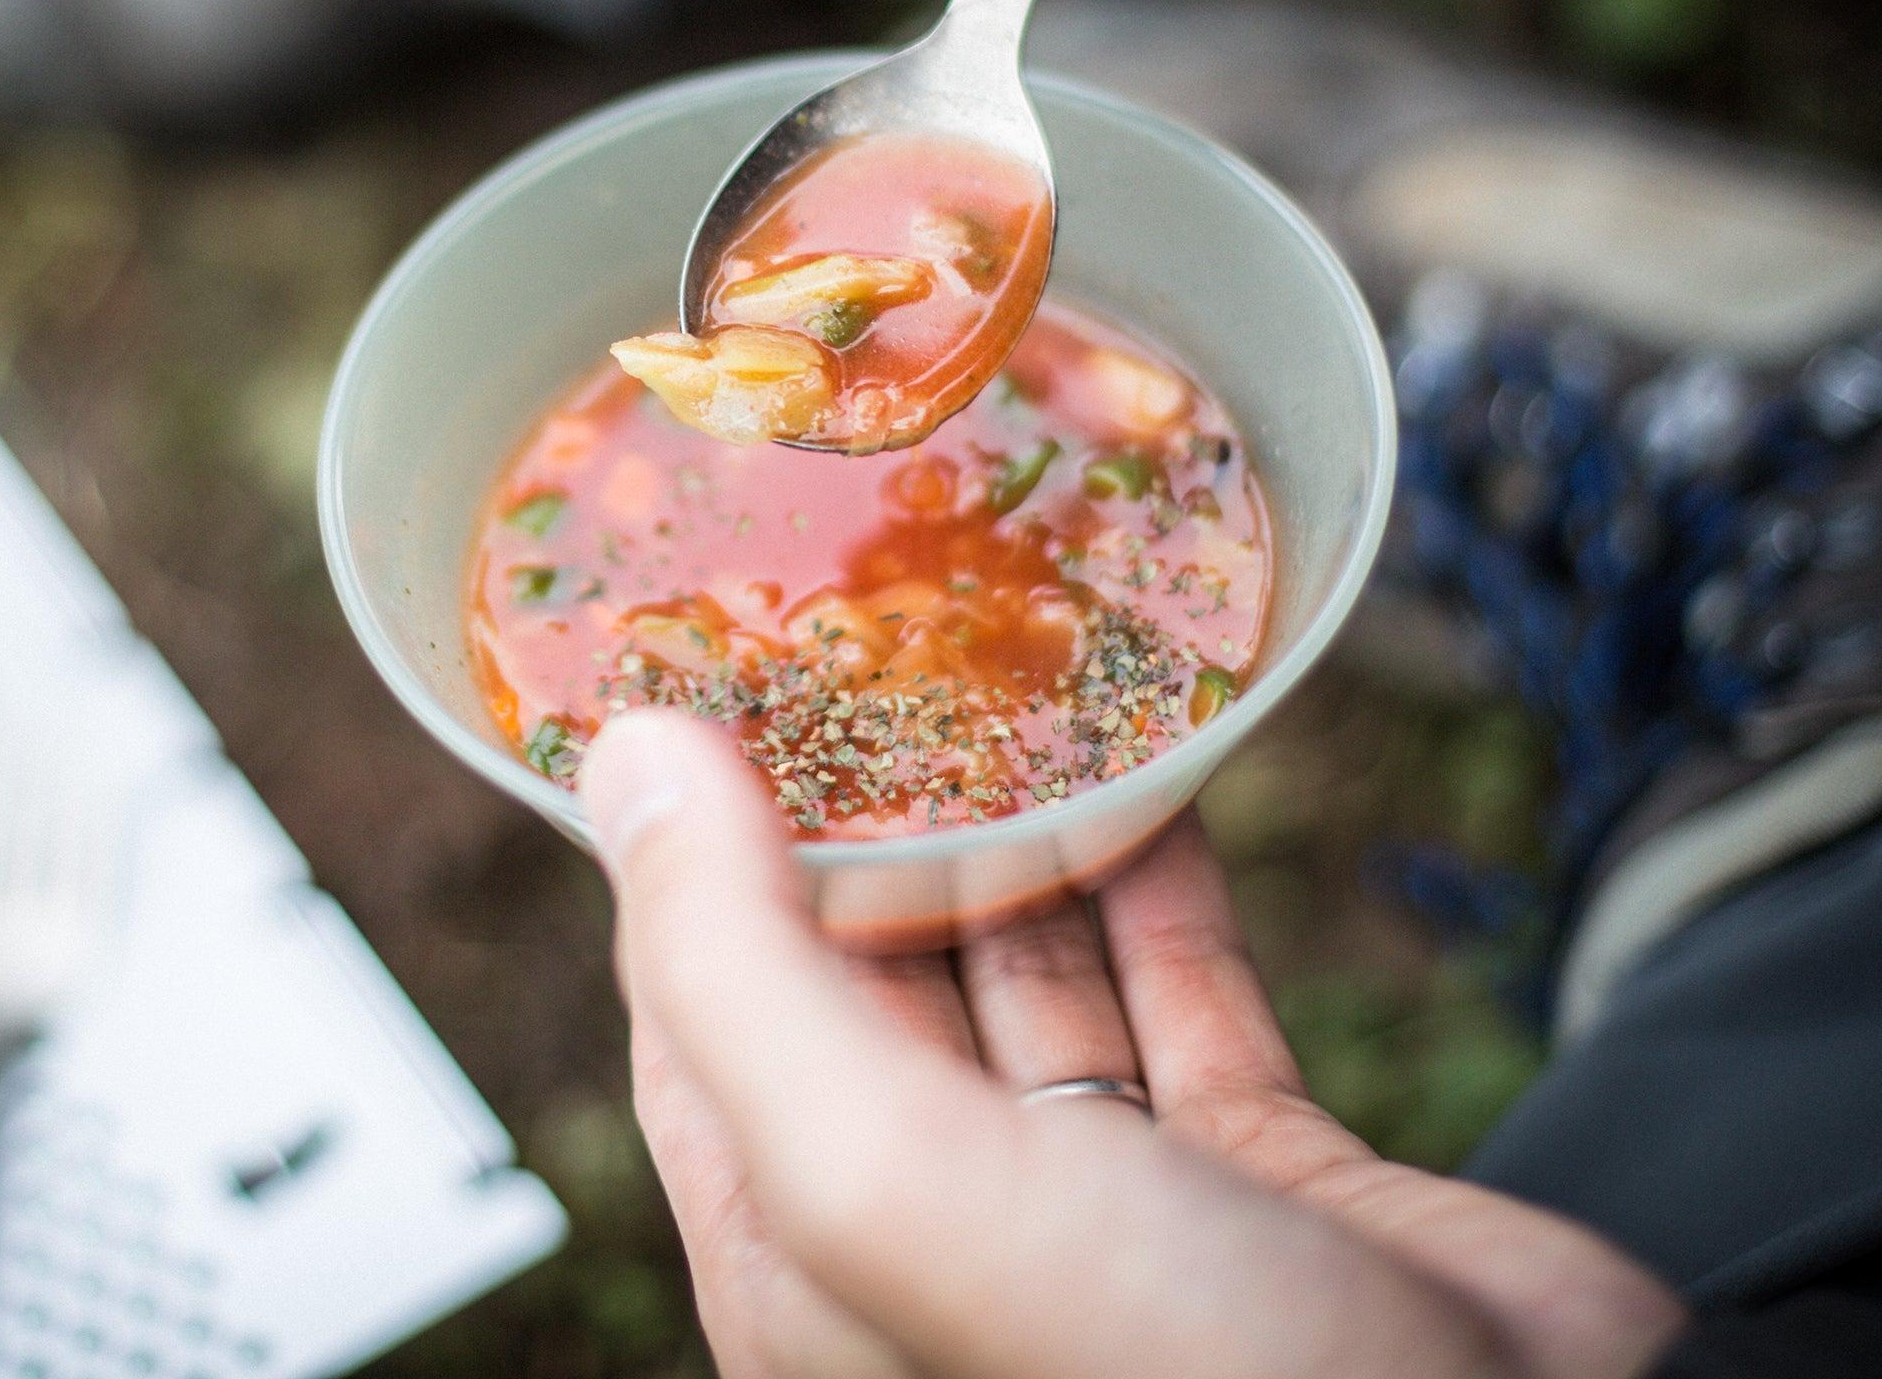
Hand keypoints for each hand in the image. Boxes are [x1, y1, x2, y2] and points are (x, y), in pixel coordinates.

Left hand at [583, 712, 1684, 1378]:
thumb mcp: (889, 1176)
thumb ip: (736, 969)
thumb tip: (626, 760)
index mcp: (810, 1248)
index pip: (698, 1009)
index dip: (686, 849)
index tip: (701, 684)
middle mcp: (944, 1224)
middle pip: (868, 970)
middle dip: (863, 811)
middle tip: (869, 634)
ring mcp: (1106, 1195)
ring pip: (1032, 962)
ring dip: (1021, 827)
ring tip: (1008, 668)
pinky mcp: (1255, 1166)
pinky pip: (1181, 981)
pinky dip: (1161, 873)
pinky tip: (1155, 759)